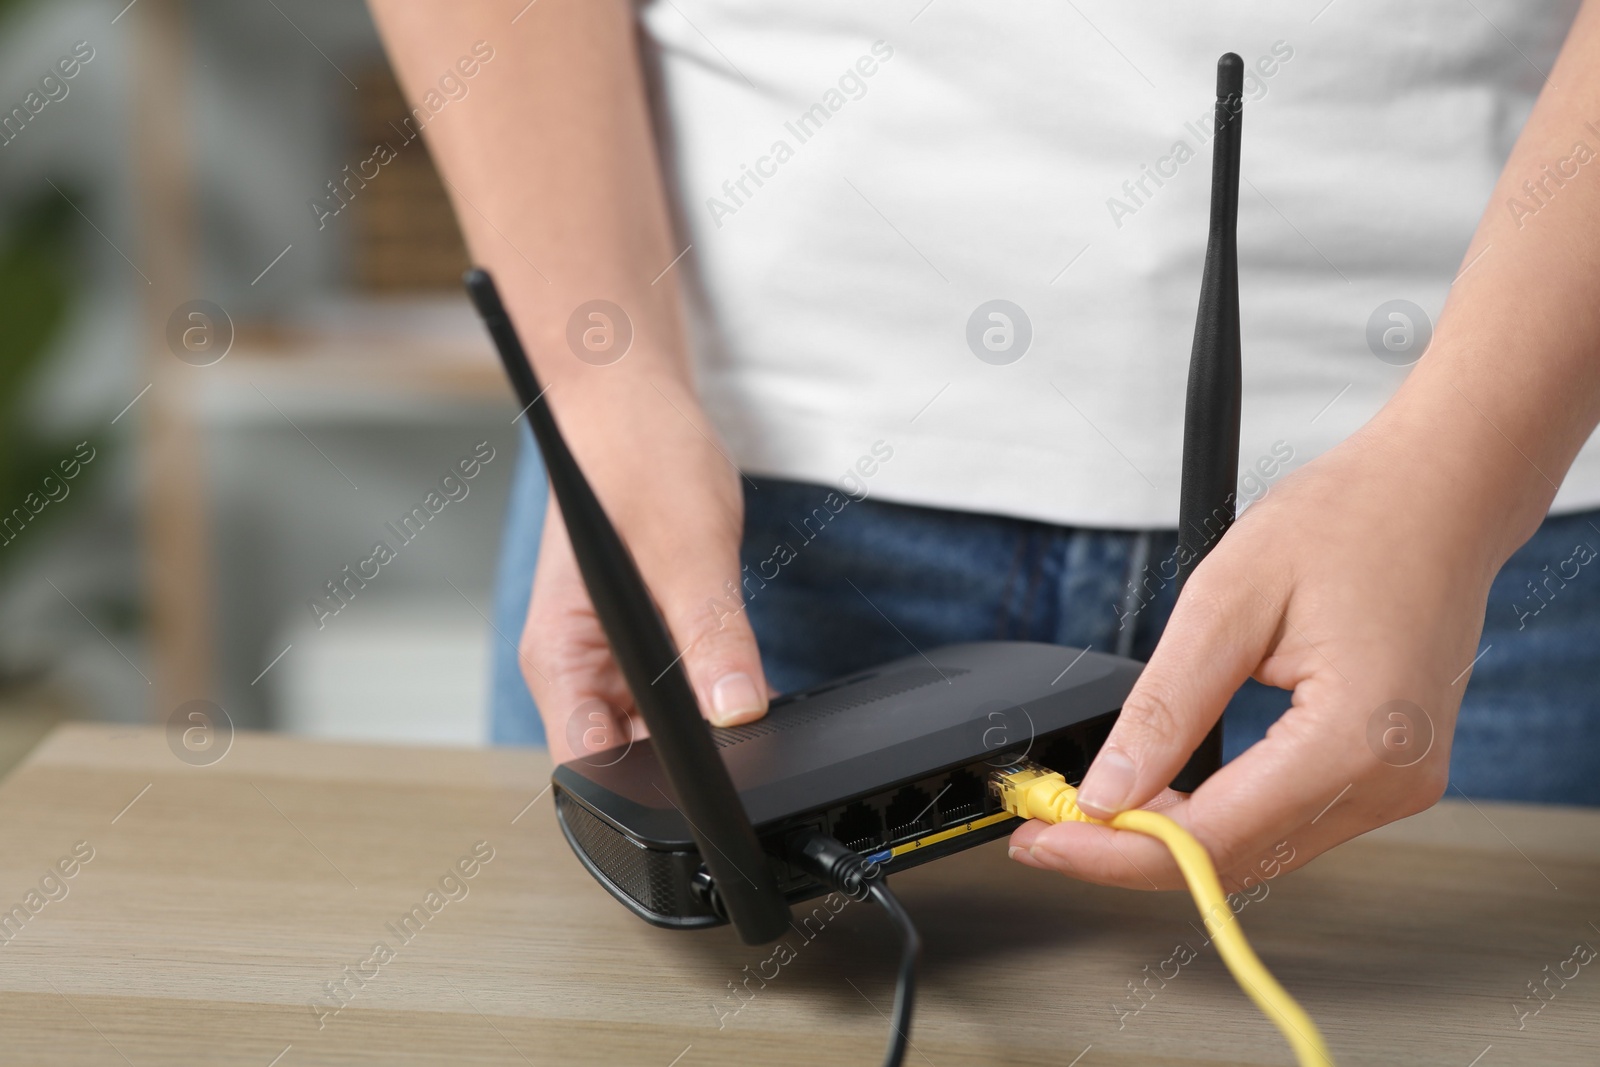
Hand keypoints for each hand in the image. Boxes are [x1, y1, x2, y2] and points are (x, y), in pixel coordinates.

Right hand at [520, 374, 769, 763]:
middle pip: (628, 756)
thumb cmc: (633, 453)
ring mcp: (608, 658)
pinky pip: (675, 691)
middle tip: (744, 738)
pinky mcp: (641, 642)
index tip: (710, 792)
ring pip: (657, 728)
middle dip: (687, 761)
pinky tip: (735, 669)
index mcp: (559, 657)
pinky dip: (707, 689)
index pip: (592, 765)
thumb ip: (711, 637)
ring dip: (700, 723)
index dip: (649, 790)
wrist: (630, 402)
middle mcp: (575, 668)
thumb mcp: (688, 549)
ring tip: (737, 687)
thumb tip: (736, 711)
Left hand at [1008, 426, 1502, 889]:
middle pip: (1234, 862)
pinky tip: (1160, 796)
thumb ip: (1164, 708)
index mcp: (1356, 740)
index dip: (1114, 850)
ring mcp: (1399, 786)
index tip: (1043, 838)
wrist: (1440, 492)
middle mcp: (1390, 782)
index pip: (1211, 840)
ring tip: (1089, 809)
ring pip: (1258, 853)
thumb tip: (1106, 792)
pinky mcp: (1390, 776)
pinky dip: (1217, 818)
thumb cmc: (1350, 519)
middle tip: (1045, 825)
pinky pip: (1287, 822)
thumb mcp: (1226, 599)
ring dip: (1170, 840)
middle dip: (1130, 851)